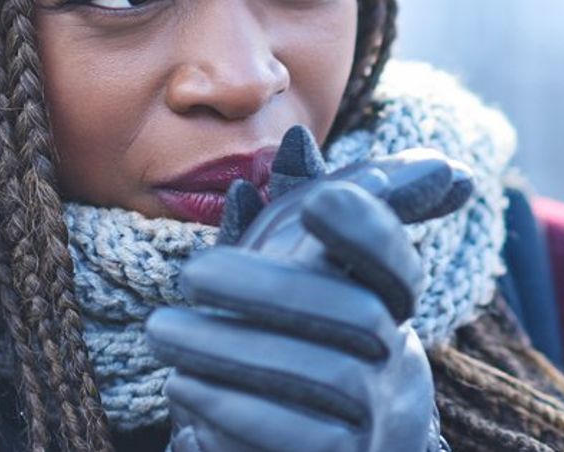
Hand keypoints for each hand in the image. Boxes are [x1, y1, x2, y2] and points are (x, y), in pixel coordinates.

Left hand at [148, 126, 468, 450]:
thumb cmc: (295, 353)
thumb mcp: (295, 283)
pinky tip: (184, 388)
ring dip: (234, 349)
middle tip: (191, 274)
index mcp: (391, 314)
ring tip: (162, 330)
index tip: (322, 202)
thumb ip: (296, 218)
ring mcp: (377, 423)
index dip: (370, 231)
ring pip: (323, 377)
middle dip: (271, 288)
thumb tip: (294, 142)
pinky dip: (238, 410)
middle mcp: (397, 366)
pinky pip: (300, 438)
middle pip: (355, 317)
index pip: (400, 265)